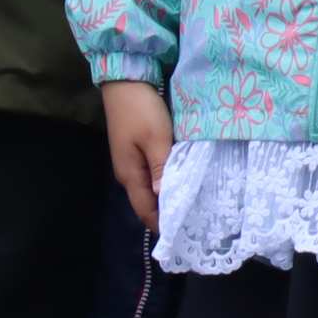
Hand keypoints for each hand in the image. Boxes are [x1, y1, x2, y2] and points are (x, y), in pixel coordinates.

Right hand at [103, 80, 174, 231]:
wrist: (125, 79)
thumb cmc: (142, 109)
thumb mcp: (156, 139)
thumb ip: (161, 169)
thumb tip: (164, 199)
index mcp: (130, 174)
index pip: (146, 210)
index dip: (161, 225)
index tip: (181, 237)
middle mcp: (128, 172)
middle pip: (147, 202)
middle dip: (165, 215)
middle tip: (191, 223)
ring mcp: (130, 159)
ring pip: (149, 188)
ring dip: (164, 198)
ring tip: (189, 206)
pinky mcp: (135, 147)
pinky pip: (150, 173)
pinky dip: (163, 182)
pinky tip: (178, 180)